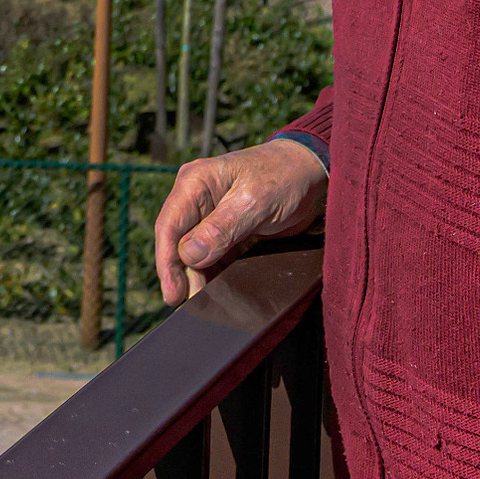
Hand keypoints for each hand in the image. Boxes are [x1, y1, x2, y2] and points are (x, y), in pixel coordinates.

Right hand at [150, 138, 327, 306]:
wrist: (312, 173)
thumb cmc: (284, 175)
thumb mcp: (254, 201)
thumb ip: (221, 229)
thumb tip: (188, 255)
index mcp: (195, 183)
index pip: (170, 226)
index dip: (167, 263)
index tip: (173, 294)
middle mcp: (197, 199)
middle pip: (179, 244)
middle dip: (183, 275)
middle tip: (192, 305)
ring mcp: (210, 216)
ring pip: (194, 254)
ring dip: (198, 278)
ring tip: (203, 304)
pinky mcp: (225, 230)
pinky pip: (212, 256)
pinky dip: (213, 275)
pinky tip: (215, 292)